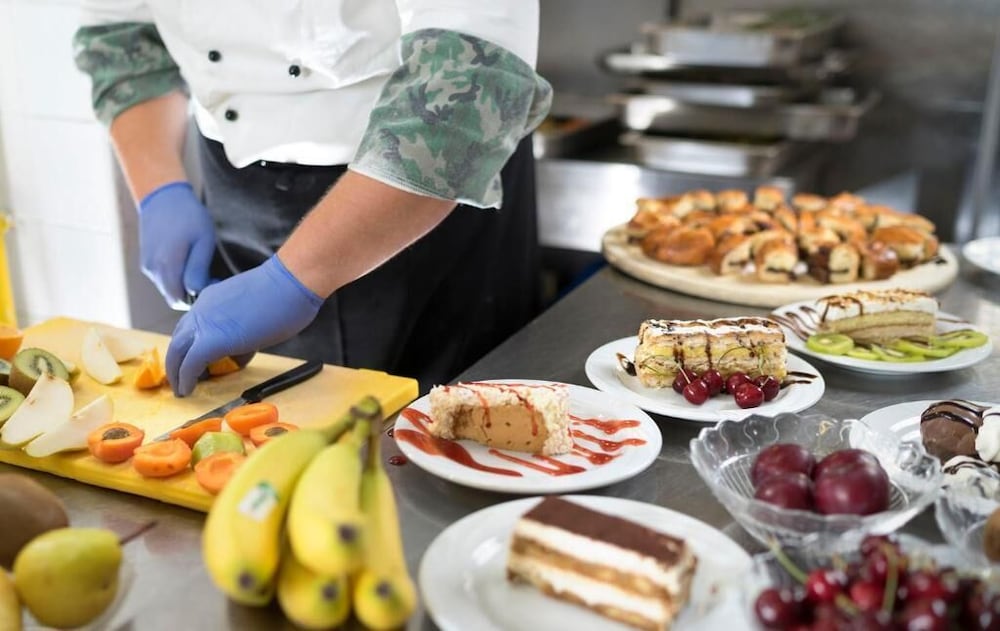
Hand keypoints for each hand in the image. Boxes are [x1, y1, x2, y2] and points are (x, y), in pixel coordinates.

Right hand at [138, 181, 216, 309]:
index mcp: (166, 265)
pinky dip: (174, 276)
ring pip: (168, 288)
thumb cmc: (190, 217)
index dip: (198, 298)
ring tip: (196, 263)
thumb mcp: (203, 241)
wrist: (162, 197)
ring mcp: (147, 266)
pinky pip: (162, 278)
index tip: (213, 280)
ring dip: (183, 284)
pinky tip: (184, 259)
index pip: (179, 301)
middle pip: (173, 297)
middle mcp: (152, 269)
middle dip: (191, 293)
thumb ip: (198, 270)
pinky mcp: (145, 261)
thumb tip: (196, 292)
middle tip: (208, 275)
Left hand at [165, 255, 323, 395]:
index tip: (193, 362)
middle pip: (178, 340)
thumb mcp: (254, 314)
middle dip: (175, 363)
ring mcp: (204, 323)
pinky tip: (188, 390)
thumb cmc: (284, 293)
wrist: (291, 282)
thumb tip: (239, 355)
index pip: (191, 327)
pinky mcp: (211, 341)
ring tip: (182, 388)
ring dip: (176, 372)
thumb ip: (242, 333)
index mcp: (211, 300)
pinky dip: (185, 379)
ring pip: (177, 351)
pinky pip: (190, 364)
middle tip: (179, 380)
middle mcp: (202, 310)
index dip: (188, 347)